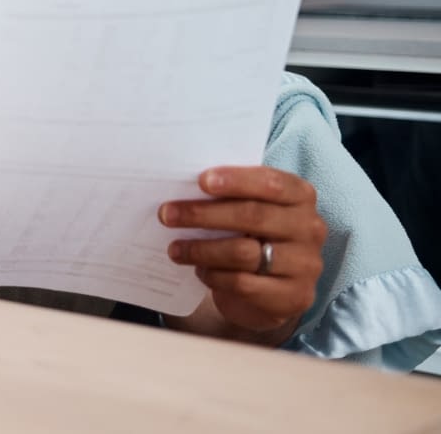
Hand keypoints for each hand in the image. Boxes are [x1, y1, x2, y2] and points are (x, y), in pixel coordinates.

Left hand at [160, 166, 326, 338]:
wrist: (272, 289)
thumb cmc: (253, 236)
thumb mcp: (250, 210)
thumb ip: (231, 197)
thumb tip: (184, 186)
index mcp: (301, 197)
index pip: (272, 183)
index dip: (236, 180)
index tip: (201, 181)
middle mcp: (310, 228)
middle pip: (253, 216)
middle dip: (203, 214)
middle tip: (167, 214)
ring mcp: (306, 265)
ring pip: (244, 253)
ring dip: (201, 249)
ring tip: (175, 248)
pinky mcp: (294, 296)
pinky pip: (243, 283)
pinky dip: (214, 275)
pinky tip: (199, 270)